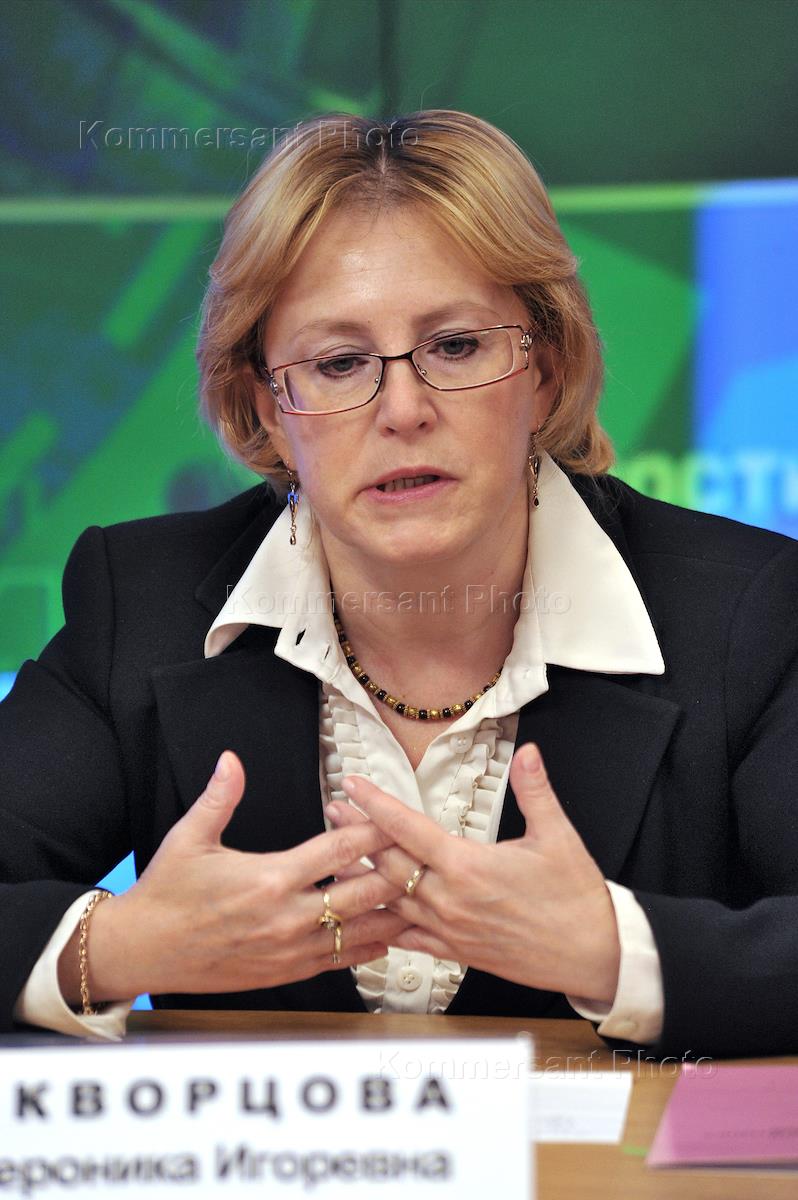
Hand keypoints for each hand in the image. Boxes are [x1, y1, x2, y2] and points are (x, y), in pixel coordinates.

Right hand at [65, 751, 409, 1003]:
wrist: (143, 950)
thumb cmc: (166, 893)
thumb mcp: (189, 837)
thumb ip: (220, 796)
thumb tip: (231, 759)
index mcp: (271, 879)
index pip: (341, 849)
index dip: (374, 830)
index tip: (394, 816)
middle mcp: (289, 917)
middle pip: (366, 892)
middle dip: (396, 872)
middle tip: (421, 855)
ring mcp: (291, 950)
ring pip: (362, 932)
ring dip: (391, 913)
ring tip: (419, 896)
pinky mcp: (287, 972)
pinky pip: (341, 961)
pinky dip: (368, 946)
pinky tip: (385, 933)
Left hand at [327, 743, 620, 1002]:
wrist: (594, 956)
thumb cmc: (576, 897)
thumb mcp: (558, 836)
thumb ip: (535, 791)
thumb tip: (529, 752)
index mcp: (468, 867)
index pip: (408, 829)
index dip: (376, 805)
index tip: (353, 785)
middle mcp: (450, 900)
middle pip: (388, 864)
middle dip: (356, 835)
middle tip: (333, 811)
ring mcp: (449, 930)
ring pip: (390, 902)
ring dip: (363, 877)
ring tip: (338, 856)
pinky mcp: (456, 953)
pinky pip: (407, 939)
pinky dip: (384, 923)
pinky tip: (369, 914)